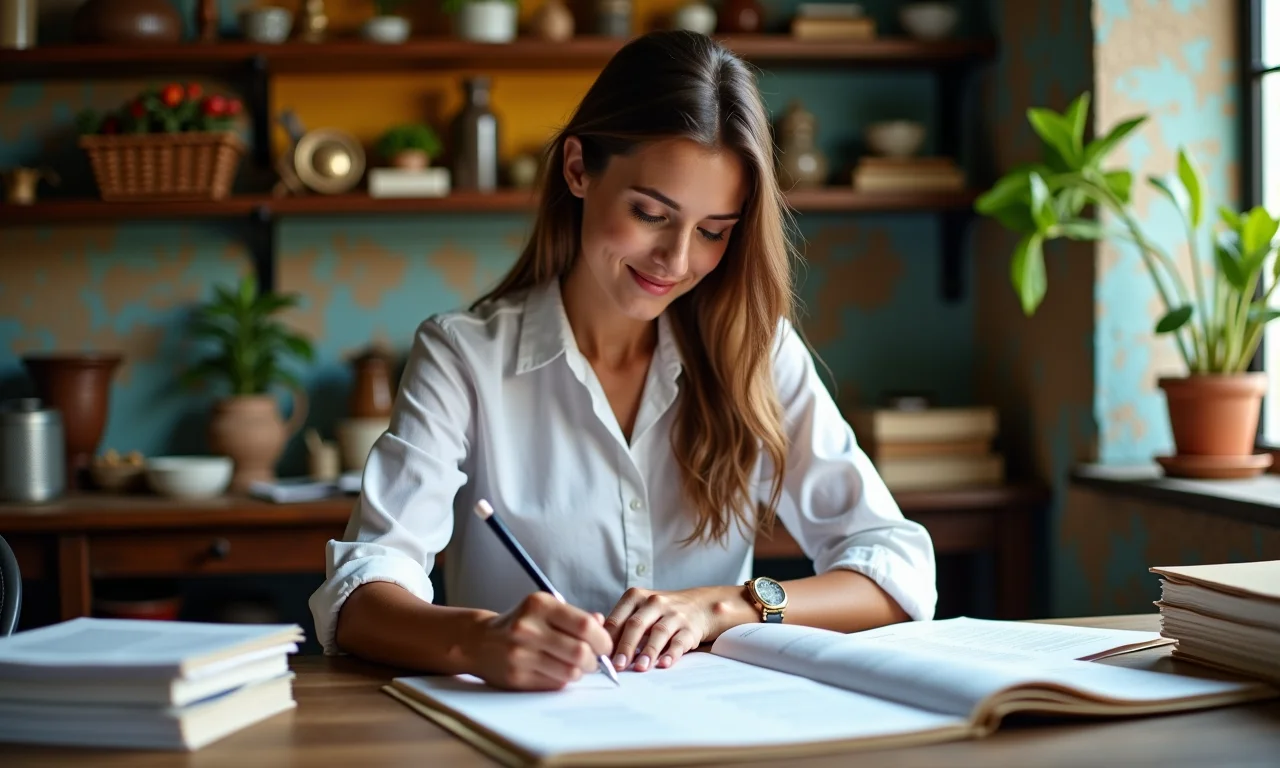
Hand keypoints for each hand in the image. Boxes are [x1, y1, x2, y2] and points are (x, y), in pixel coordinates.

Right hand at [469, 592, 612, 690]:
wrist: (479, 641)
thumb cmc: (521, 624)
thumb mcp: (545, 610)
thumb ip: (575, 617)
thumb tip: (602, 624)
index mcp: (539, 605)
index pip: (585, 626)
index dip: (602, 640)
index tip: (604, 646)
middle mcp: (528, 628)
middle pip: (580, 652)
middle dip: (595, 661)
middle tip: (594, 661)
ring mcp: (520, 654)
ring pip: (570, 672)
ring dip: (580, 673)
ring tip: (575, 667)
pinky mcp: (516, 677)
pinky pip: (554, 685)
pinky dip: (562, 681)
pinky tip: (556, 672)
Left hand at [604, 587, 723, 672]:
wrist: (698, 606)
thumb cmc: (659, 613)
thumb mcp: (638, 611)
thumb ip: (619, 625)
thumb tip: (599, 650)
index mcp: (635, 597)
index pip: (617, 619)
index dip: (608, 640)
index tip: (601, 657)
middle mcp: (654, 602)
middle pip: (636, 624)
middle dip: (625, 646)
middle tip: (617, 666)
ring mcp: (673, 614)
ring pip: (658, 632)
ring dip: (648, 651)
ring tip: (640, 668)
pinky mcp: (690, 627)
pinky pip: (679, 641)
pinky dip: (671, 653)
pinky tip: (664, 664)